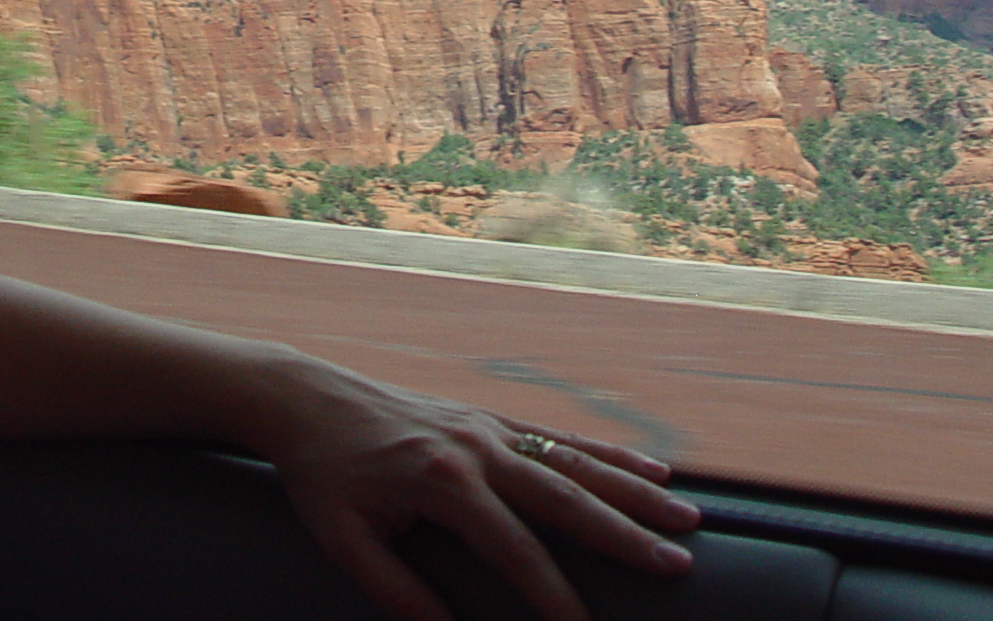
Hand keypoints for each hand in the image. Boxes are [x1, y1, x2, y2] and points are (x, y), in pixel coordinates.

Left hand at [243, 355, 700, 620]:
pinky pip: (559, 438)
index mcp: (441, 480)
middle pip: (564, 496)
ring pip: (575, 461)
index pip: (512, 549)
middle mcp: (476, 447)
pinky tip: (650, 471)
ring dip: (633, 491)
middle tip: (678, 565)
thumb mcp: (344, 540)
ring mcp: (488, 427)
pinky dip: (608, 456)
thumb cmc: (321, 474)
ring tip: (685, 519)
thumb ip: (398, 592)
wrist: (306, 397)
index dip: (551, 595)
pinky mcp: (489, 419)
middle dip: (624, 534)